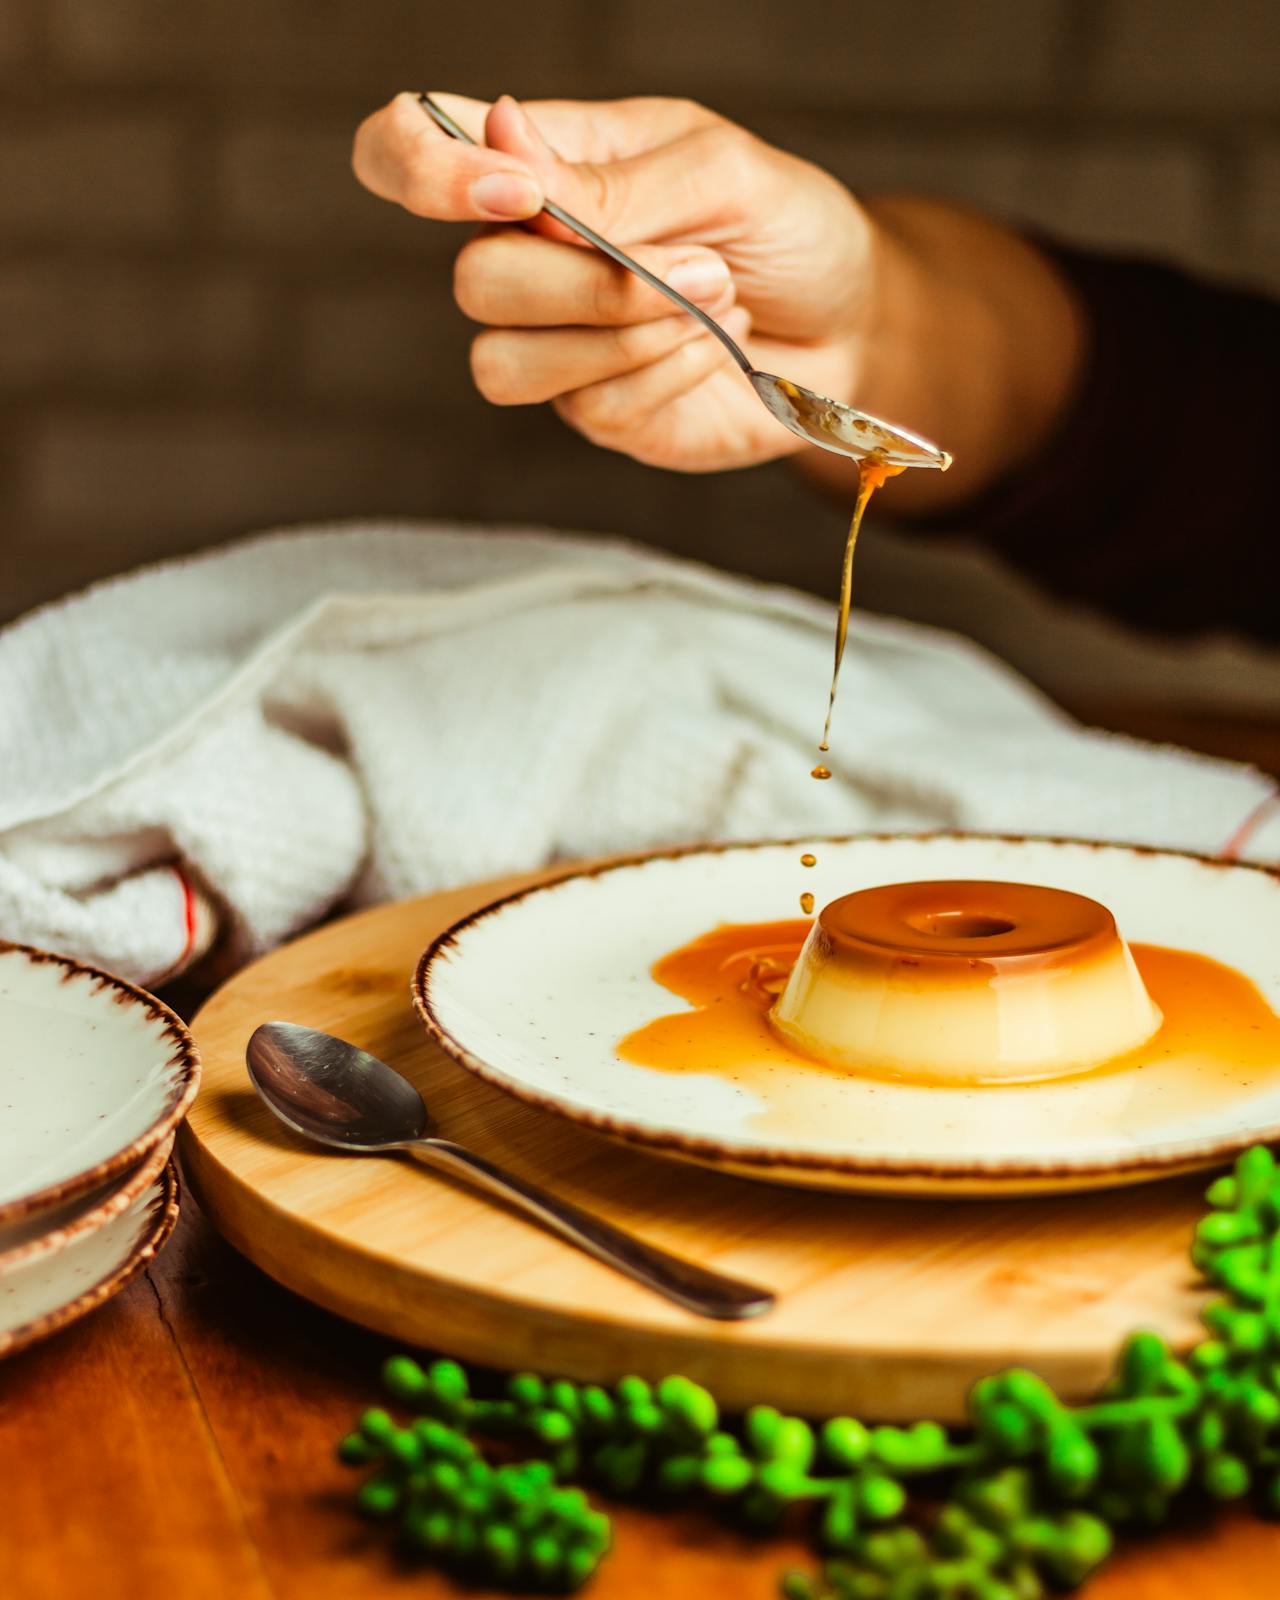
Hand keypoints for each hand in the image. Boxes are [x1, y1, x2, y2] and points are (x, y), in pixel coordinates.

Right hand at [353, 93, 877, 473]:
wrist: (853, 325)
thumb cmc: (787, 228)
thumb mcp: (720, 170)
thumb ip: (610, 178)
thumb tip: (502, 136)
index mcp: (537, 163)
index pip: (404, 151)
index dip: (421, 172)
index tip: (514, 193)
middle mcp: (527, 254)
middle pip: (471, 282)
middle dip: (585, 281)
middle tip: (699, 259)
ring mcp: (554, 344)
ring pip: (505, 362)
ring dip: (622, 333)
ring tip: (714, 301)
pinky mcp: (594, 412)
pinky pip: (585, 408)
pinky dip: (660, 374)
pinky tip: (710, 351)